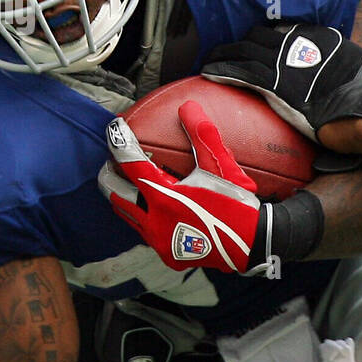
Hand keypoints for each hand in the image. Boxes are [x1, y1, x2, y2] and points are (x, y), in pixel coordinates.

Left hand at [100, 103, 260, 272]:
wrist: (252, 244)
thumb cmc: (237, 203)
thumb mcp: (222, 168)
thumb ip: (203, 136)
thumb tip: (189, 106)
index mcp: (165, 196)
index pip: (130, 162)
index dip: (119, 141)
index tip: (115, 128)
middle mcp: (154, 220)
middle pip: (114, 191)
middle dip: (109, 173)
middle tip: (114, 161)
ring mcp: (158, 240)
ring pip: (126, 215)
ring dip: (123, 196)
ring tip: (127, 184)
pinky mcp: (166, 254)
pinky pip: (144, 233)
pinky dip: (143, 217)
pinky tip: (152, 210)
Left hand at [202, 23, 361, 142]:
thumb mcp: (353, 65)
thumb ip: (335, 60)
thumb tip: (332, 67)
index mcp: (316, 36)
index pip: (281, 30)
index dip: (264, 37)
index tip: (255, 44)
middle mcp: (297, 44)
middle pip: (258, 36)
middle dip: (240, 42)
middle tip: (227, 50)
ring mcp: (284, 63)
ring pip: (243, 51)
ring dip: (224, 54)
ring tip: (210, 59)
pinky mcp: (274, 85)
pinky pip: (241, 72)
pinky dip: (223, 70)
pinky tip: (209, 71)